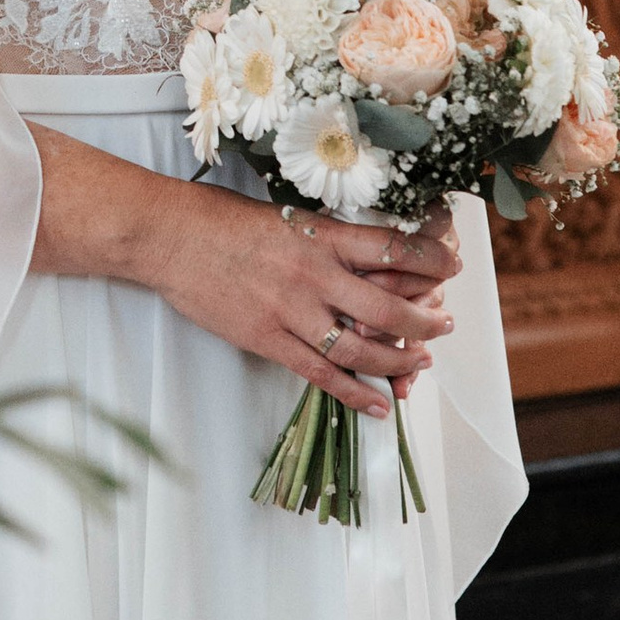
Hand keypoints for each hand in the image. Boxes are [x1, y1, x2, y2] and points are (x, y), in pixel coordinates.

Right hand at [154, 185, 459, 412]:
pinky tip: (378, 404)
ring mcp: (291, 311)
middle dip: (425, 320)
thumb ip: (326, 238)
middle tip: (445, 324)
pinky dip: (355, 393)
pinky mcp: (267, 340)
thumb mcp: (286, 215)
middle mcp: (313, 273)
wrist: (168, 237)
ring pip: (361, 348)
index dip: (431, 258)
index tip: (451, 264)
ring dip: (399, 361)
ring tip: (420, 364)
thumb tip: (367, 254)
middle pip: (388, 305)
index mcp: (321, 235)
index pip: (393, 245)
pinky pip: (321, 375)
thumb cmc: (220, 219)